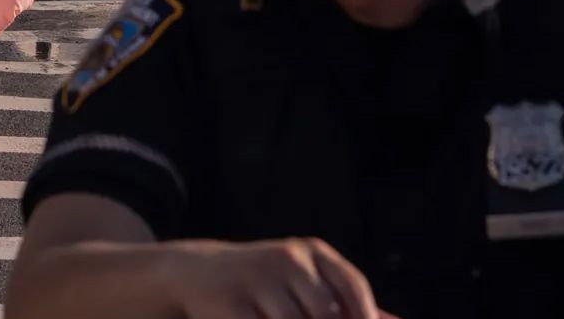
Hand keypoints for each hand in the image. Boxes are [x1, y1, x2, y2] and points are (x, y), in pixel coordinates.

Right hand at [167, 238, 384, 318]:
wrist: (198, 272)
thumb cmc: (265, 283)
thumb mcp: (305, 280)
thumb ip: (346, 303)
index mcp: (312, 251)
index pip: (352, 285)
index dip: (365, 315)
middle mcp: (287, 258)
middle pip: (326, 312)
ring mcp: (257, 278)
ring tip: (275, 316)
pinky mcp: (231, 303)